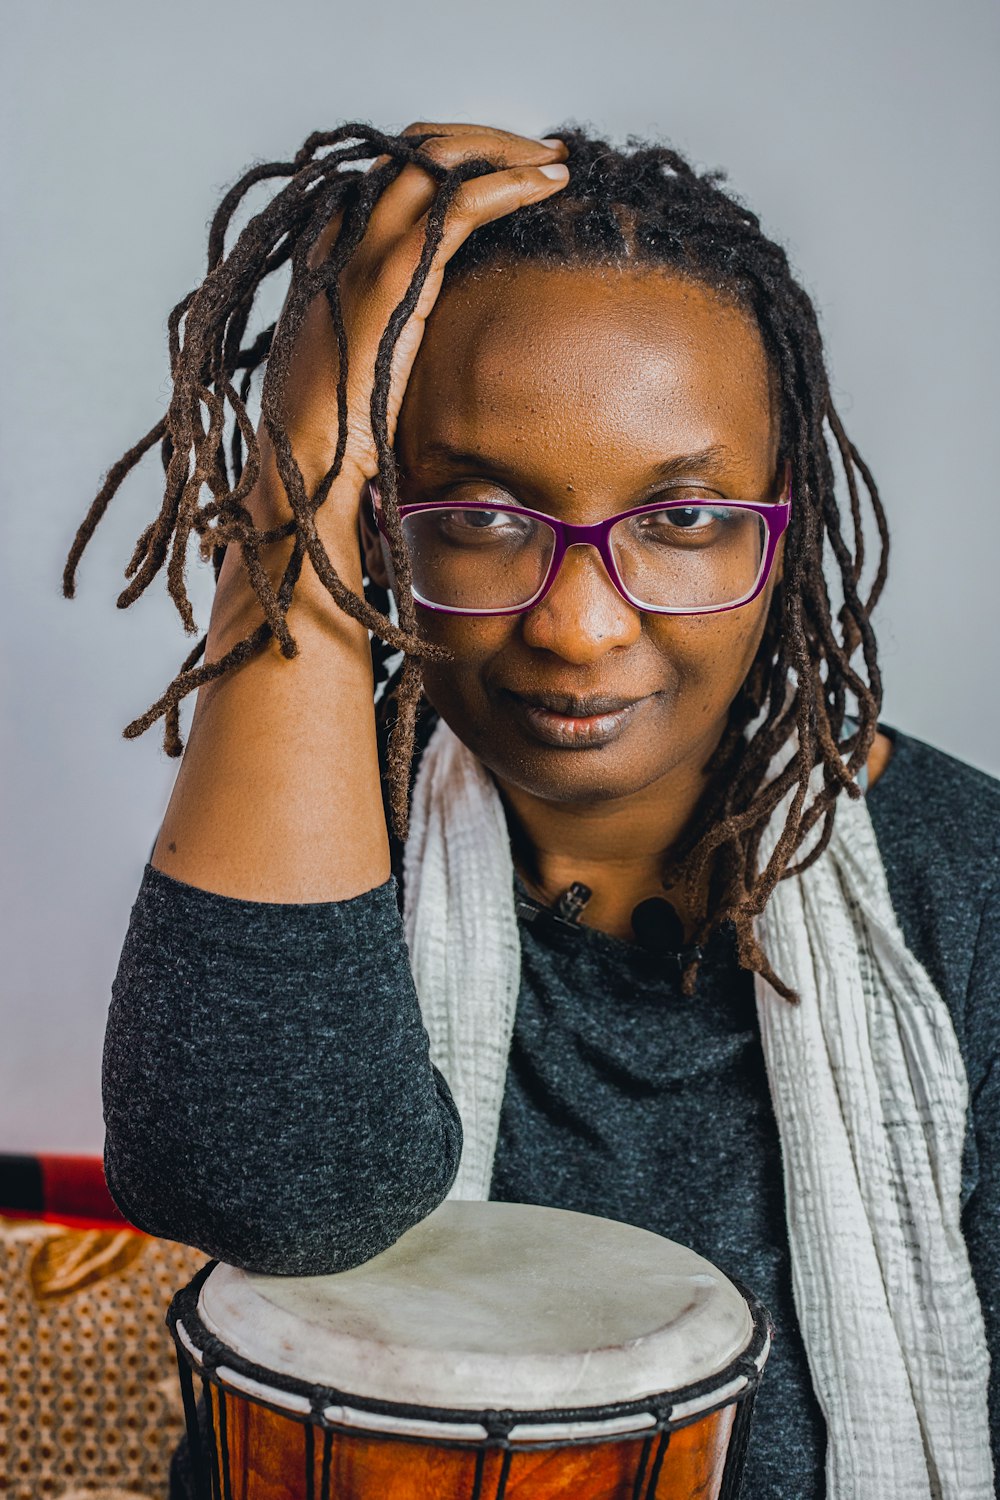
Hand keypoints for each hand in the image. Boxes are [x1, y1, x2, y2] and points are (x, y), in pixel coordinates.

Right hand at [269, 122, 569, 513]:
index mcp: (328, 250)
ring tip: (555, 160)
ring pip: (437, 159)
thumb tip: (423, 329)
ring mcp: (362, 251)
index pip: (391, 171)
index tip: (503, 166)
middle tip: (542, 152)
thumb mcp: (358, 357)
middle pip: (414, 149)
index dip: (450, 156)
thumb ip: (383, 322)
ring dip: (505, 150)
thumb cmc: (334, 431)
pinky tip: (547, 185)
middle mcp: (338, 235)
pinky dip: (510, 184)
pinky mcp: (393, 277)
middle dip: (484, 139)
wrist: (306, 464)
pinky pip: (459, 204)